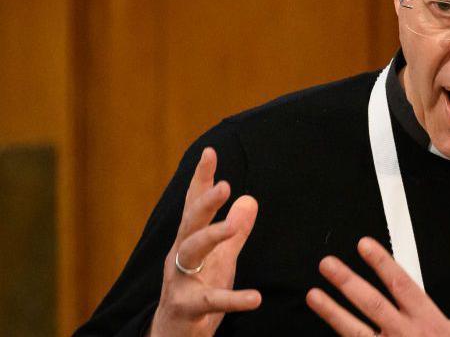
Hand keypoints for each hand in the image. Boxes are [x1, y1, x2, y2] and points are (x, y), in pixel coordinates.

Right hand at [148, 148, 260, 336]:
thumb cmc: (197, 293)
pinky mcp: (187, 307)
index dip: (202, 179)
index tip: (210, 152)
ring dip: (212, 236)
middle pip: (190, 222)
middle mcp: (180, 256)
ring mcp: (180, 281)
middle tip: (226, 185)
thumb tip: (250, 198)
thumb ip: (234, 231)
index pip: (194, 205)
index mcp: (190, 241)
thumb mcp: (220, 259)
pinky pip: (209, 301)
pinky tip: (255, 297)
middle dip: (205, 202)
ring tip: (233, 228)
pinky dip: (233, 300)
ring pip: (191, 252)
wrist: (174, 335)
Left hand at [306, 237, 449, 336]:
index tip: (364, 245)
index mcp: (428, 321)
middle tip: (328, 264)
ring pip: (355, 331)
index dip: (381, 262)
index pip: (401, 284)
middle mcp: (405, 335)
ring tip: (313, 295)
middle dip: (347, 282)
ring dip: (332, 312)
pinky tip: (324, 330)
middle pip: (371, 304)